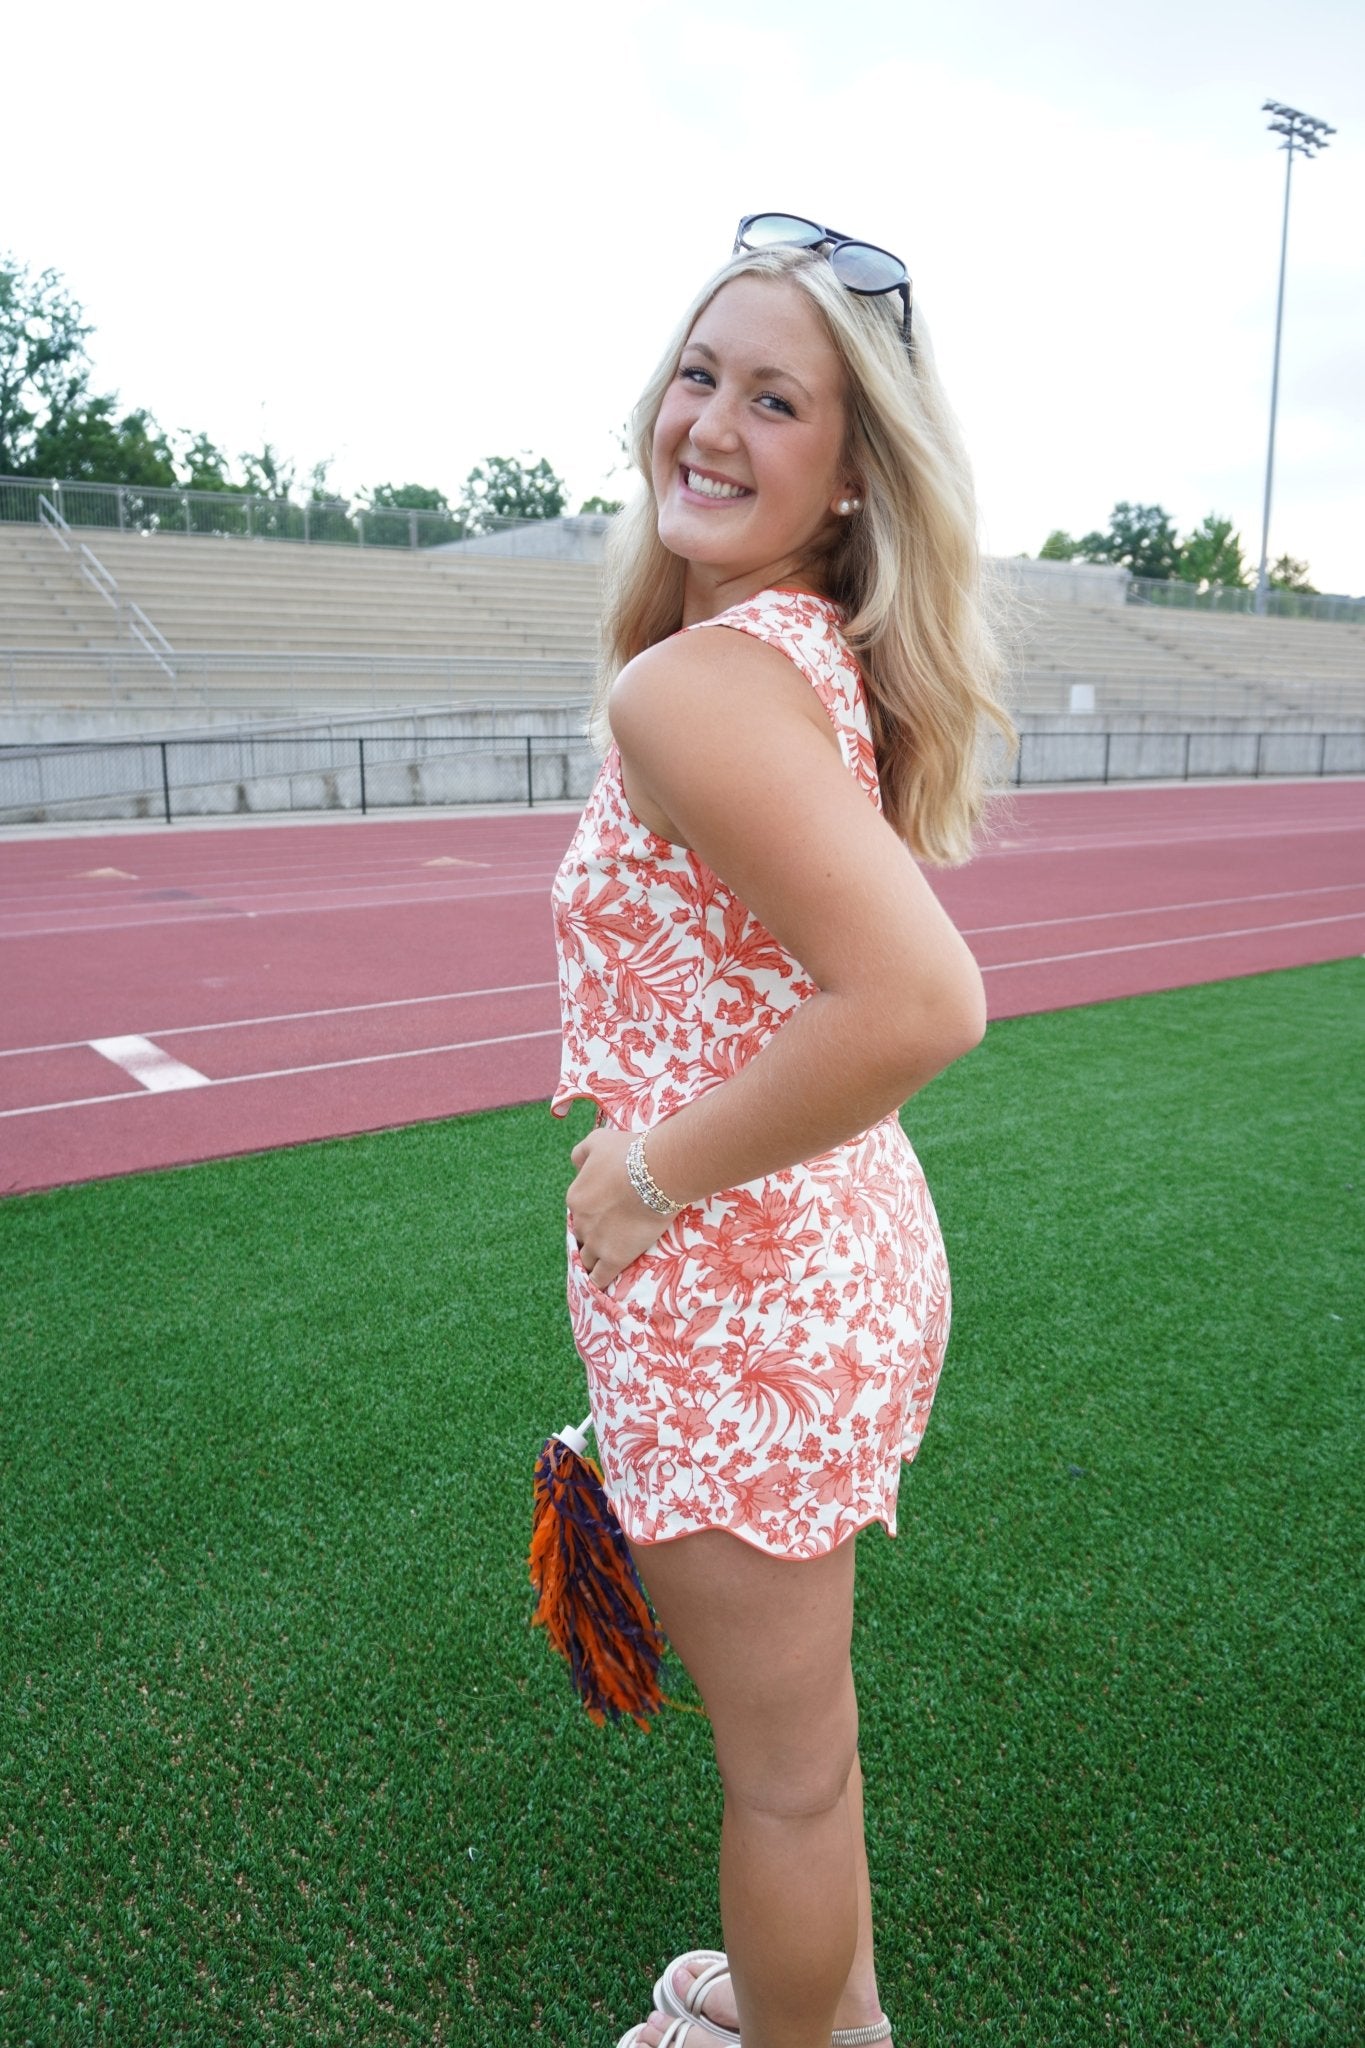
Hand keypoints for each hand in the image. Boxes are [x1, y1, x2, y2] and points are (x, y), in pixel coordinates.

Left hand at [567, 1128, 670, 1290]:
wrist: (657, 1173)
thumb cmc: (629, 1153)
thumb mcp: (598, 1140)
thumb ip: (582, 1152)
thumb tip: (575, 1164)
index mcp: (575, 1196)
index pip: (579, 1211)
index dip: (593, 1213)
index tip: (607, 1213)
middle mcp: (580, 1221)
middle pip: (582, 1236)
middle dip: (593, 1236)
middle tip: (611, 1236)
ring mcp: (596, 1242)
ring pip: (588, 1259)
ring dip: (594, 1261)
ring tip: (604, 1265)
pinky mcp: (614, 1258)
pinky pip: (600, 1278)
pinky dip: (600, 1281)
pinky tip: (605, 1285)